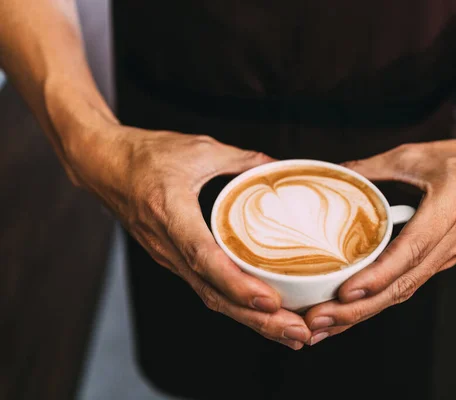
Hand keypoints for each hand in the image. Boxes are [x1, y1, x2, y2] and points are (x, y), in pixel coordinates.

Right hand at [68, 124, 310, 349]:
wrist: (103, 166)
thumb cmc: (146, 155)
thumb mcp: (198, 148)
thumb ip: (242, 159)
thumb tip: (279, 167)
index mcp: (171, 214)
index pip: (204, 258)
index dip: (237, 283)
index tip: (270, 300)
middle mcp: (168, 246)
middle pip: (213, 293)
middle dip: (257, 319)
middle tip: (298, 333)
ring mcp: (169, 258)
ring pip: (211, 298)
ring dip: (250, 320)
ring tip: (290, 333)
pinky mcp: (174, 261)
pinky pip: (206, 289)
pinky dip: (236, 307)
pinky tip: (262, 315)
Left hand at [304, 125, 455, 344]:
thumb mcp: (413, 155)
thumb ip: (371, 167)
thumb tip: (333, 173)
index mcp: (448, 210)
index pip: (409, 252)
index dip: (377, 276)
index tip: (345, 293)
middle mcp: (450, 242)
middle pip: (403, 285)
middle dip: (358, 309)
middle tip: (318, 320)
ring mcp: (447, 256)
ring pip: (404, 291)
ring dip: (363, 312)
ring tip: (325, 325)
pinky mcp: (441, 261)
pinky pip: (408, 285)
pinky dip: (378, 300)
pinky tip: (350, 310)